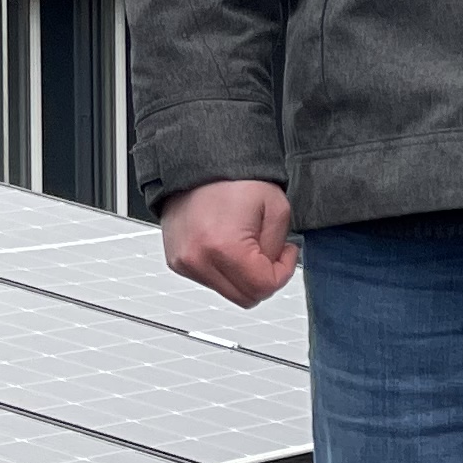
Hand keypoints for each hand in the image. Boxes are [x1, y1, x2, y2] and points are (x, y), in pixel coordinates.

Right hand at [163, 179, 298, 306]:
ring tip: (244, 244)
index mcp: (223, 248)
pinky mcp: (177, 262)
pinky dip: (224, 269)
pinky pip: (211, 281)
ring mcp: (185, 263)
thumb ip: (278, 248)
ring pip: (230, 293)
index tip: (285, 252)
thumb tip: (272, 268)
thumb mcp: (277, 208)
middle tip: (267, 251)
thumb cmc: (232, 179)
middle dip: (263, 278)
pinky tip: (226, 245)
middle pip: (246, 298)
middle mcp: (198, 260)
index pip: (264, 287)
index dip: (283, 271)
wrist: (197, 165)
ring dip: (243, 275)